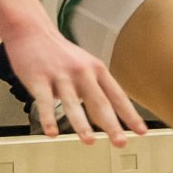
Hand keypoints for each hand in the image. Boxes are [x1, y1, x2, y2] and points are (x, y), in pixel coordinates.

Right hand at [2, 26, 146, 145]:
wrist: (31, 31)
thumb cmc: (58, 53)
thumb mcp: (84, 65)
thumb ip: (94, 89)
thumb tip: (107, 117)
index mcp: (96, 69)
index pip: (117, 96)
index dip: (130, 115)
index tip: (141, 131)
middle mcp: (81, 72)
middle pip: (99, 102)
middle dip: (111, 124)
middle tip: (120, 142)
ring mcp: (60, 75)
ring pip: (73, 103)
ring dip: (82, 124)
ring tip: (89, 141)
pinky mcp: (38, 78)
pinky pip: (44, 101)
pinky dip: (48, 118)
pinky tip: (52, 133)